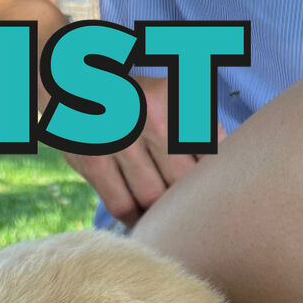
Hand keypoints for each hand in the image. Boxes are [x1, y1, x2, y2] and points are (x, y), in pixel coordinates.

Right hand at [59, 78, 225, 225]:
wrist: (75, 83)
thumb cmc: (135, 100)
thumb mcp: (171, 97)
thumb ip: (199, 126)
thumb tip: (227, 166)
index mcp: (176, 98)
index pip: (210, 152)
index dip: (213, 179)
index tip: (211, 190)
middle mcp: (150, 116)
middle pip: (182, 182)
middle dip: (186, 199)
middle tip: (189, 209)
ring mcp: (119, 139)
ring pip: (152, 198)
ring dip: (160, 212)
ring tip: (165, 215)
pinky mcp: (92, 160)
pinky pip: (121, 205)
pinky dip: (134, 218)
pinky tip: (141, 218)